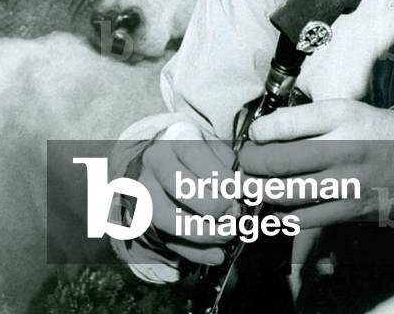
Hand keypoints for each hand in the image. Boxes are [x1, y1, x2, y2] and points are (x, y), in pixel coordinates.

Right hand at [140, 120, 238, 265]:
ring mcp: (146, 193)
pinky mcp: (145, 220)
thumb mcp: (212, 149)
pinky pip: (170, 242)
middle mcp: (155, 163)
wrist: (160, 168)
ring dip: (207, 233)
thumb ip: (229, 164)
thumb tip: (248, 188)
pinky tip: (217, 255)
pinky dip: (197, 253)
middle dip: (215, 206)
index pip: (195, 155)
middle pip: (181, 188)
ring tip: (229, 234)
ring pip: (173, 221)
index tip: (243, 191)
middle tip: (236, 213)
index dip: (222, 176)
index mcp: (176, 139)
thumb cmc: (196, 157)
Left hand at [239, 99, 393, 229]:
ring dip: (260, 191)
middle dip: (251, 165)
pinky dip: (282, 214)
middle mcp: (344, 153)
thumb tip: (268, 127)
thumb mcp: (349, 109)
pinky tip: (275, 207)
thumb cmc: (386, 130)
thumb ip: (309, 117)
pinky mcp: (350, 213)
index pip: (287, 126)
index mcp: (342, 121)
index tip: (252, 136)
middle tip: (243, 163)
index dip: (259, 133)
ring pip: (287, 195)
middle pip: (280, 164)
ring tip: (251, 184)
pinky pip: (306, 219)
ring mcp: (347, 187)